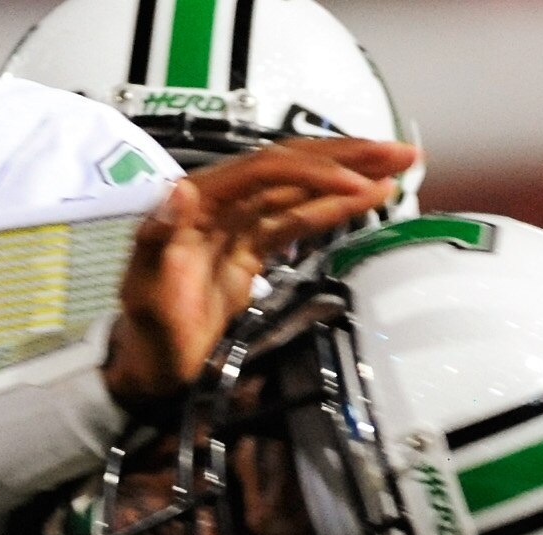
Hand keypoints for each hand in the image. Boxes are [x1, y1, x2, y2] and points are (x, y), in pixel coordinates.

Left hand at [105, 138, 417, 403]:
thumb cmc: (144, 337)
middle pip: (290, 168)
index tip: (354, 181)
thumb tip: (178, 191)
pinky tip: (365, 199)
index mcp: (193, 204)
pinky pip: (296, 219)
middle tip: (398, 154)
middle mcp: (218, 204)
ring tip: (398, 170)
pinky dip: (332, 209)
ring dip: (350, 178)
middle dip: (346, 158)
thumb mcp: (145, 293)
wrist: (150, 372)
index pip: (261, 171)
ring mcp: (237, 224)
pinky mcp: (251, 247)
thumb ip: (158, 240)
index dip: (311, 172)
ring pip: (301, 190)